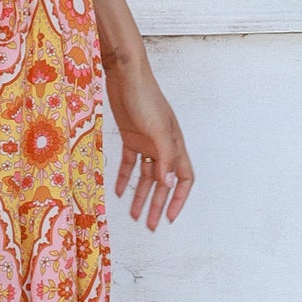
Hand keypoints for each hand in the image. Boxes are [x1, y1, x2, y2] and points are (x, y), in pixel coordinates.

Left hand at [104, 57, 193, 229]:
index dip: (178, 199)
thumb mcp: (157, 129)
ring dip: (140, 195)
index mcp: (175, 145)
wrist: (125, 76)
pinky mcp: (130, 136)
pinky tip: (118, 191)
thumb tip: (169, 183)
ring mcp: (147, 142)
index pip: (184, 178)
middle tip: (150, 225)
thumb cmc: (145, 98)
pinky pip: (129, 163)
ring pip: (146, 176)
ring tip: (133, 215)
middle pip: (163, 182)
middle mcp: (163, 146)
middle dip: (157, 204)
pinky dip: (124, 177)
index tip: (169, 218)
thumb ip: (165, 156)